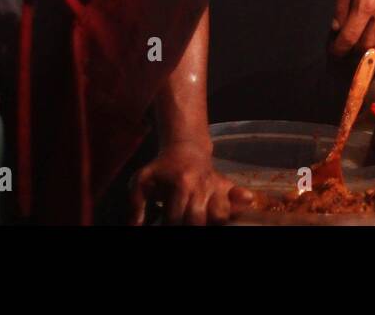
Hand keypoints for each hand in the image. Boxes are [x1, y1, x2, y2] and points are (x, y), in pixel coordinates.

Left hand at [129, 141, 253, 224]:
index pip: (175, 217)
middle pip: (198, 219)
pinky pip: (240, 197)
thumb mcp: (142, 181)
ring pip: (220, 214)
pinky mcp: (226, 186)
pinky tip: (239, 207)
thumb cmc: (162, 167)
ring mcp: (216, 186)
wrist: (185, 148)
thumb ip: (136, 205)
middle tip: (182, 222)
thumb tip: (135, 227)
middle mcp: (201, 186)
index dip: (169, 225)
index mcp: (180, 184)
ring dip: (211, 222)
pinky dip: (240, 205)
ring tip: (201, 220)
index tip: (163, 223)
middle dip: (189, 226)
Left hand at [331, 0, 374, 55]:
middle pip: (370, 44)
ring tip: (365, 41)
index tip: (335, 51)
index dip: (340, 48)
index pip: (350, 37)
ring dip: (374, 45)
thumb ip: (341, 5)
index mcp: (367, 3)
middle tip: (349, 46)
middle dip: (356, 50)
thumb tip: (337, 26)